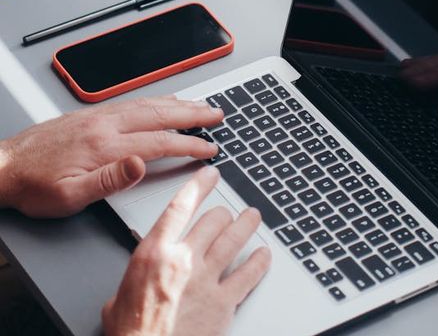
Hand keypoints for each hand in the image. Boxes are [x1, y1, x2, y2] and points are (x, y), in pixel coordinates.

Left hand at [0, 96, 222, 216]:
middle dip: (194, 114)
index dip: (188, 145)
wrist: (4, 166)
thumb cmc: (35, 185)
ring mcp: (101, 116)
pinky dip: (158, 99)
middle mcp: (106, 124)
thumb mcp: (69, 196)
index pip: (159, 142)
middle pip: (161, 114)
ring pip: (150, 104)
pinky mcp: (94, 114)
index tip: (208, 148)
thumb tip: (142, 165)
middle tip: (217, 113)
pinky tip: (166, 101)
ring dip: (180, 103)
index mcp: (105, 145)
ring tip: (200, 105)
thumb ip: (110, 180)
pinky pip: (135, 101)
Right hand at [102, 165, 270, 335]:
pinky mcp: (223, 303)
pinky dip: (259, 261)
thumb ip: (135, 277)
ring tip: (253, 217)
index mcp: (154, 253)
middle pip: (213, 219)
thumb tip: (138, 279)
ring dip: (247, 225)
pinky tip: (263, 254)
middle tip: (229, 211)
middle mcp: (183, 260)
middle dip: (224, 212)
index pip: (181, 205)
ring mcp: (206, 280)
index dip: (200, 184)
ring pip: (234, 239)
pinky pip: (249, 274)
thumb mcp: (118, 298)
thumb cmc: (131, 335)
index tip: (211, 174)